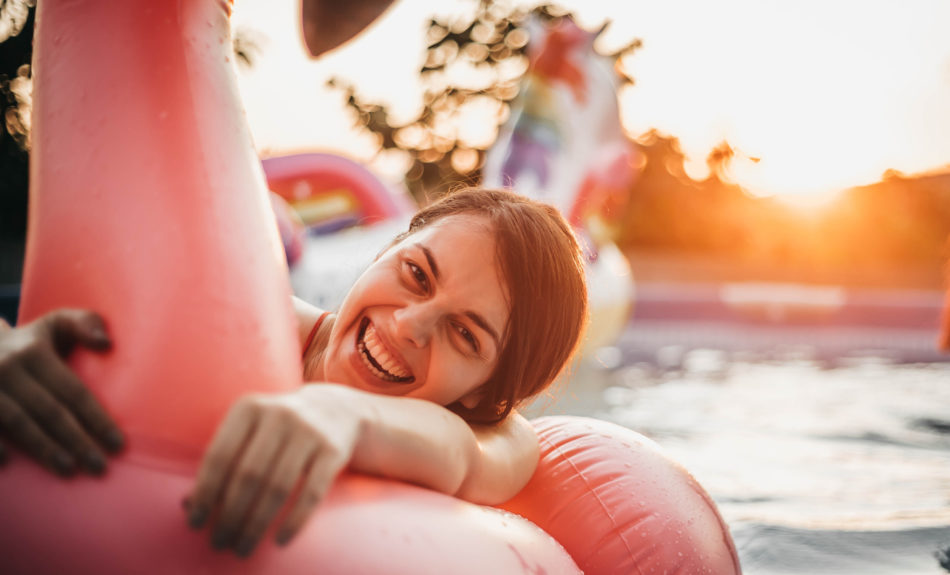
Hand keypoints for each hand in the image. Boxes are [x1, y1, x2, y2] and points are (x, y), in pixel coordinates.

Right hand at [0, 309, 123, 475]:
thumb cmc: (32, 340)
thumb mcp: (57, 322)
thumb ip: (85, 323)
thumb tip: (105, 344)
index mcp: (33, 351)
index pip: (72, 390)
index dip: (96, 418)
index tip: (118, 444)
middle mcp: (7, 368)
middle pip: (48, 411)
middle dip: (76, 440)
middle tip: (99, 467)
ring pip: (17, 422)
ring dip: (42, 449)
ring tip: (68, 470)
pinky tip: (10, 464)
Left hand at [185, 384, 364, 556]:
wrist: (335, 409)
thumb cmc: (277, 429)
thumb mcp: (248, 431)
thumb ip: (221, 462)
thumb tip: (188, 504)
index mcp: (249, 408)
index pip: (220, 455)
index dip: (205, 492)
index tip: (196, 523)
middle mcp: (279, 415)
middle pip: (248, 475)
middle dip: (230, 515)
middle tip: (219, 542)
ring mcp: (310, 431)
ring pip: (278, 487)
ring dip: (257, 524)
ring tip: (242, 547)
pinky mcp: (333, 450)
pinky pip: (311, 493)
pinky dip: (294, 521)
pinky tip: (279, 540)